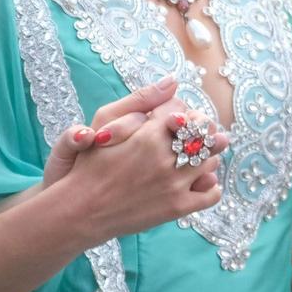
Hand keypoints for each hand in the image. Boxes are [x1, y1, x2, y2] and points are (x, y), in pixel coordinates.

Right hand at [48, 95, 232, 246]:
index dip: (177, 111)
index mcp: (149, 135)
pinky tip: (196, 181)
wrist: (80, 210)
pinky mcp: (178, 207)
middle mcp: (166, 158)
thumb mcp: (105, 123)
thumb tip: (173, 81)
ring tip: (191, 156)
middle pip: (202, 134)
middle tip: (190, 134)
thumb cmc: (87, 164)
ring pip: (210, 161)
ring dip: (206, 155)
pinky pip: (211, 193)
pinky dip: (210, 185)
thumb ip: (141, 101)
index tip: (172, 117)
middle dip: (199, 130)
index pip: (181, 110)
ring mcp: (174, 184)